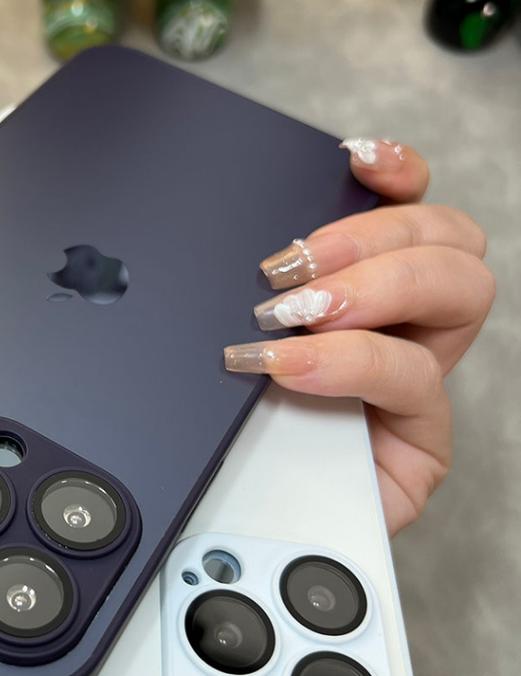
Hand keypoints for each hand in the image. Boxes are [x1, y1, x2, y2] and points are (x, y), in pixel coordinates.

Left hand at [224, 138, 494, 535]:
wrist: (231, 514)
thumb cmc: (229, 420)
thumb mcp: (229, 336)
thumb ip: (244, 291)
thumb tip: (214, 236)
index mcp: (363, 291)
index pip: (410, 209)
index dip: (396, 175)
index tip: (352, 161)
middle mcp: (402, 326)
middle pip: (450, 238)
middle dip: (373, 237)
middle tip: (291, 269)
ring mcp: (418, 380)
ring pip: (462, 292)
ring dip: (374, 288)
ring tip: (299, 316)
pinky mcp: (422, 440)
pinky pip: (416, 381)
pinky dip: (350, 361)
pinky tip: (294, 367)